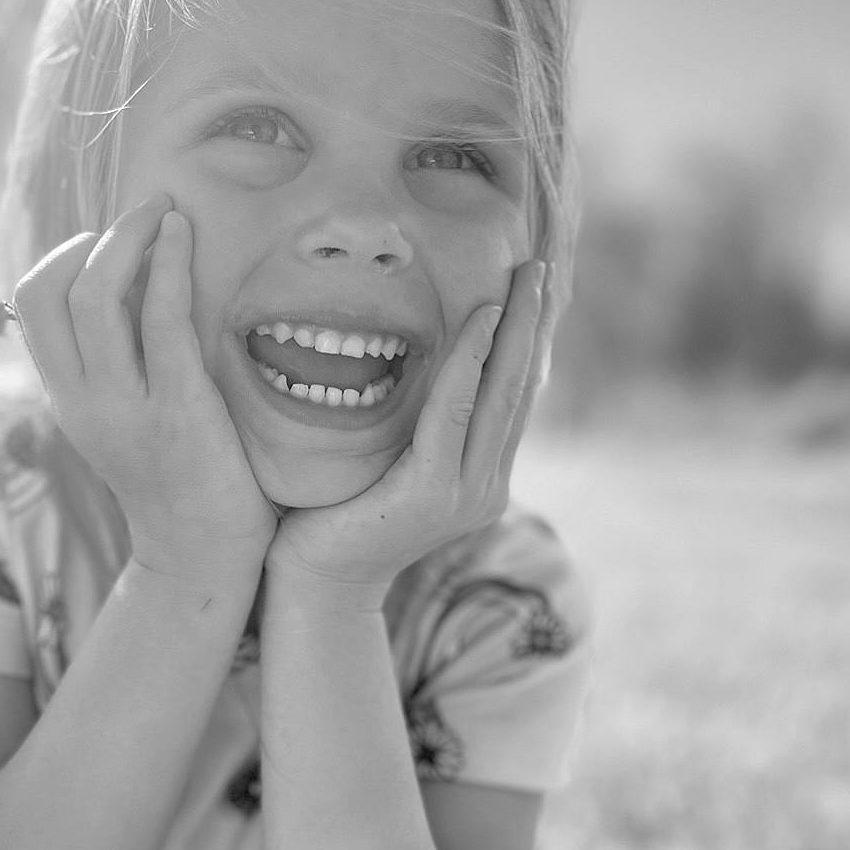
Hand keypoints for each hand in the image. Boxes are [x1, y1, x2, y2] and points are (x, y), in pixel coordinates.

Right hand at [12, 194, 277, 586]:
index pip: (33, 303)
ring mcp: (126, 408)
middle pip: (51, 290)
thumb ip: (114, 363)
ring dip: (130, 239)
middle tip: (145, 210)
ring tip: (166, 215)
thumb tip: (131, 283)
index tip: (112, 239)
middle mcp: (83, 401)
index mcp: (66, 398)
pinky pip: (162, 320)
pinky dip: (170, 265)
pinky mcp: (178, 412)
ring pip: (96, 298)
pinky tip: (185, 239)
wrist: (203, 555)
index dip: (66, 253)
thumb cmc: (177, 477)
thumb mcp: (123, 417)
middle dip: (98, 235)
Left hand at [266, 260, 550, 600]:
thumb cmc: (335, 515)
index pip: (511, 399)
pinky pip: (454, 413)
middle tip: (535, 267)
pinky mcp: (432, 494)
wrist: (313, 583)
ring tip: (520, 281)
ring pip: (498, 395)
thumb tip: (412, 362)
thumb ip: (415, 425)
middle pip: (518, 390)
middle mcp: (485, 487)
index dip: (524, 343)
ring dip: (512, 330)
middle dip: (530, 325)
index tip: (529, 290)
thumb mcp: (388, 461)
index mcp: (479, 478)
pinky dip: (469, 363)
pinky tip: (480, 321)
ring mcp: (465, 494)